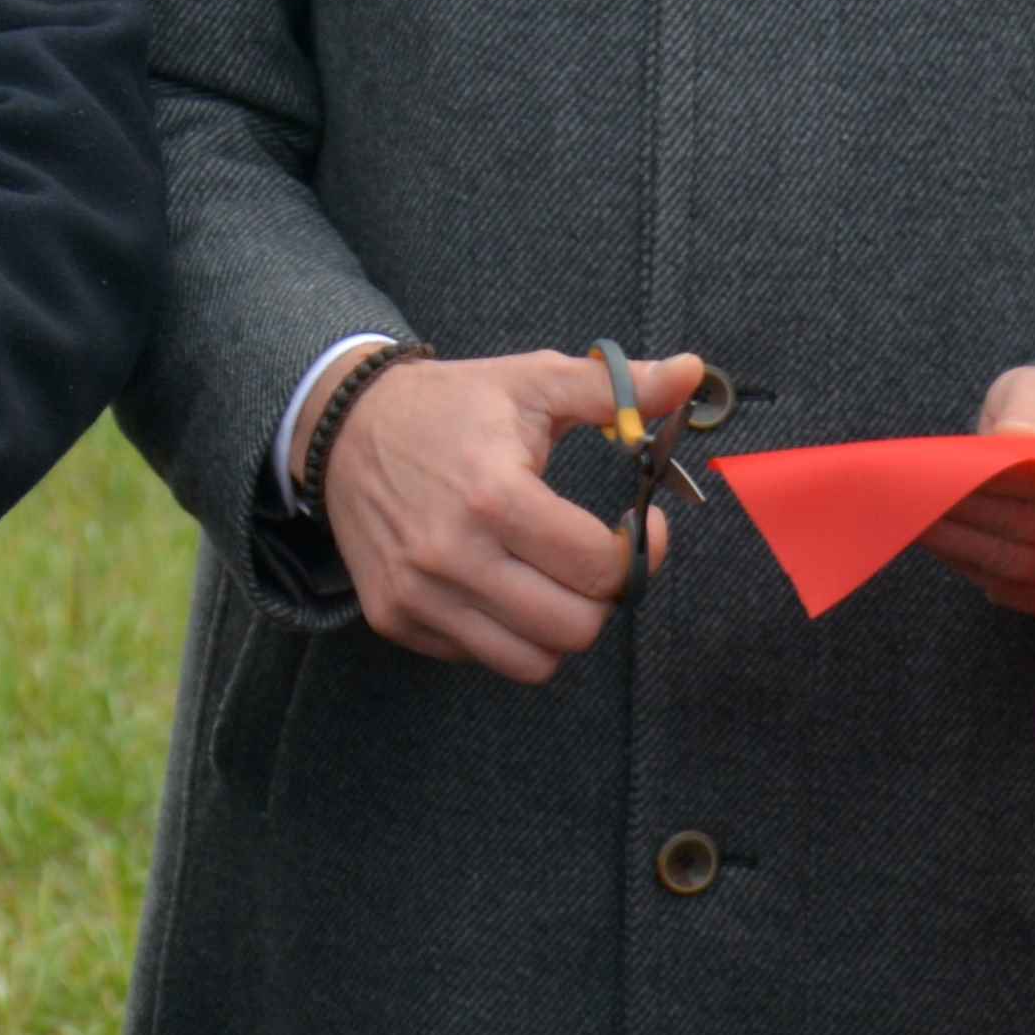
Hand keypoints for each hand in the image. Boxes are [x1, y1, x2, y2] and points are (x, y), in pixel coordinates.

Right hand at [316, 346, 707, 684]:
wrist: (340, 428)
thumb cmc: (449, 406)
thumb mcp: (531, 382)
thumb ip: (616, 388)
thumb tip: (695, 372)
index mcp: (494, 494)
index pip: (600, 567)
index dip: (641, 551)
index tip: (638, 527)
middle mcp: (451, 554)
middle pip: (574, 629)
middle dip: (601, 597)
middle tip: (593, 560)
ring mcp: (419, 594)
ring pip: (532, 662)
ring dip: (557, 626)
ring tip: (551, 579)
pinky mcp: (395, 617)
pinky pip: (479, 657)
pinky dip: (503, 632)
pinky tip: (498, 583)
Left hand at [920, 368, 1034, 616]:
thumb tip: (1019, 438)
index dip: (993, 483)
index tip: (938, 476)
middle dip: (967, 519)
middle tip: (909, 504)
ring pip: (1031, 571)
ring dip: (966, 551)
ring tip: (913, 525)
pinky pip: (1031, 597)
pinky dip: (984, 576)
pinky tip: (947, 551)